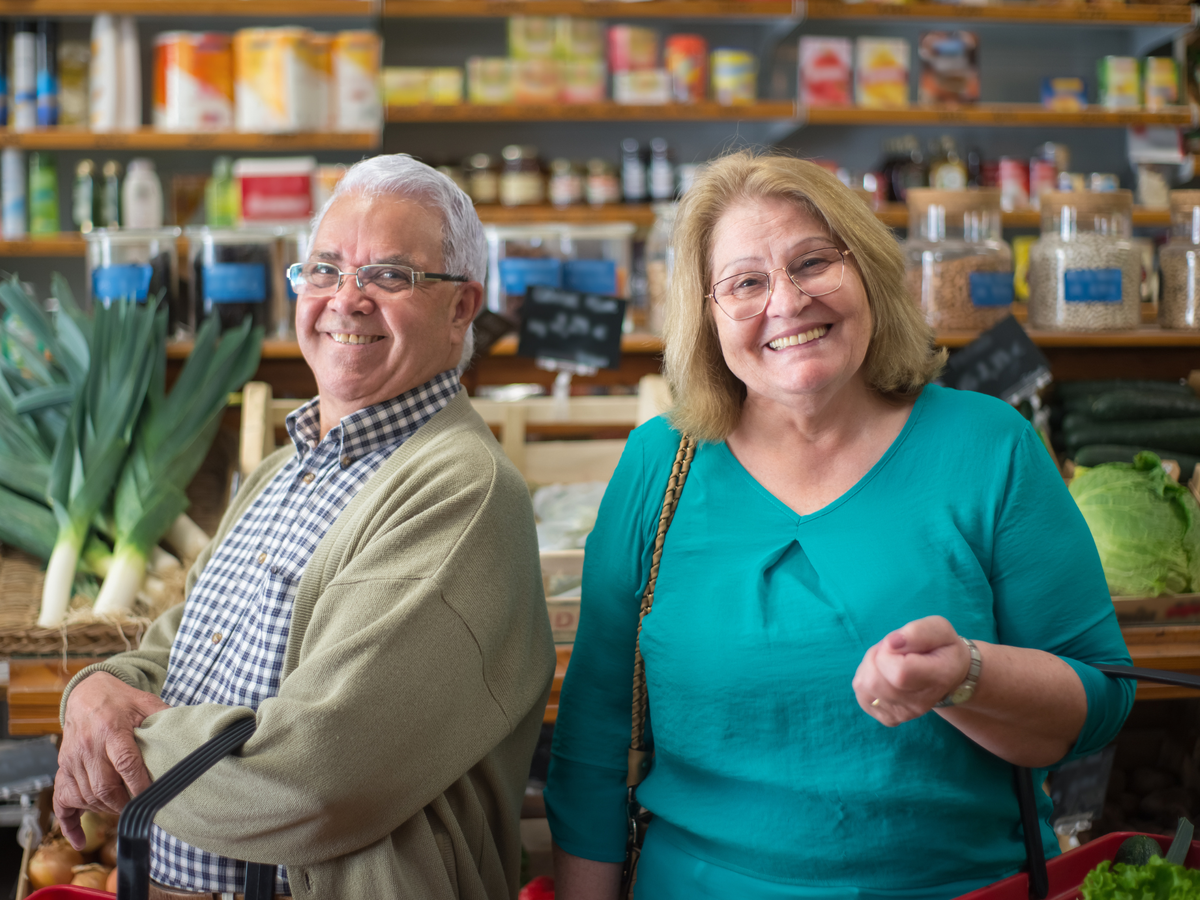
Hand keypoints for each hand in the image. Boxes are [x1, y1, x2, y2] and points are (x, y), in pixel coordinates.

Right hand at [54, 672, 169, 848]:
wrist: (87, 693)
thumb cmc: (121, 700)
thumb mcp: (146, 702)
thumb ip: (165, 717)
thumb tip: (191, 735)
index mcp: (112, 729)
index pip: (125, 762)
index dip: (139, 784)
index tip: (153, 799)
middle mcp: (88, 746)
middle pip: (103, 786)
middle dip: (123, 804)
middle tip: (141, 810)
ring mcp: (71, 759)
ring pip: (85, 796)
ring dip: (105, 810)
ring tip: (124, 810)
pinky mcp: (62, 768)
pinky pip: (61, 801)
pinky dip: (70, 822)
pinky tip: (81, 839)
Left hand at [852, 616, 971, 726]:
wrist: (948, 674)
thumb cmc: (941, 647)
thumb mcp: (939, 628)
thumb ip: (918, 632)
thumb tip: (891, 643)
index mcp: (938, 678)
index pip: (899, 672)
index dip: (887, 651)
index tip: (896, 643)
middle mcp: (921, 703)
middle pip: (875, 681)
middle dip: (875, 656)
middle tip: (891, 650)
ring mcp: (904, 714)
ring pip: (864, 687)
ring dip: (868, 666)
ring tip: (887, 660)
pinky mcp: (889, 718)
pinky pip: (862, 695)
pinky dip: (865, 679)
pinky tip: (883, 674)